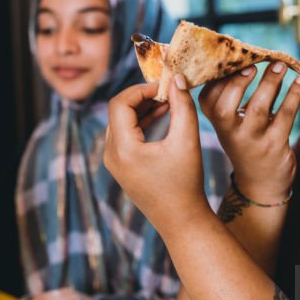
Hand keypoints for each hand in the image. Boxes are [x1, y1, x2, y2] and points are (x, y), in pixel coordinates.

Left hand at [104, 78, 212, 232]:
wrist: (182, 221)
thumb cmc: (186, 183)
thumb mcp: (187, 140)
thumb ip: (183, 106)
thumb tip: (177, 78)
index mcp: (123, 149)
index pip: (121, 103)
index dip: (141, 89)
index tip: (165, 86)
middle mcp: (111, 155)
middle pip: (118, 111)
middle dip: (141, 96)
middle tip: (166, 90)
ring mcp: (113, 163)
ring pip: (120, 123)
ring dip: (141, 108)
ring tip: (167, 101)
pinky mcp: (120, 168)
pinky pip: (124, 136)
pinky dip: (140, 123)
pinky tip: (161, 115)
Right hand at [199, 61, 299, 202]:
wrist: (262, 182)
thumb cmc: (249, 141)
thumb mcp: (238, 121)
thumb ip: (243, 94)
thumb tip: (256, 57)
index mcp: (217, 124)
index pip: (208, 99)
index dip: (219, 79)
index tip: (233, 59)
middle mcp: (229, 134)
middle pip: (225, 107)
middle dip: (238, 82)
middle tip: (254, 63)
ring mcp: (252, 142)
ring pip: (258, 109)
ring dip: (270, 83)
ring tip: (281, 64)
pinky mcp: (275, 146)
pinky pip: (285, 116)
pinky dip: (293, 95)